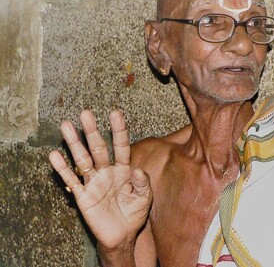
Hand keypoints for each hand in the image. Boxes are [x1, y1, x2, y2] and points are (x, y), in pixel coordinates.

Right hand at [49, 110, 152, 252]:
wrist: (122, 236)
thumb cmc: (134, 214)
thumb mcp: (144, 198)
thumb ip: (143, 183)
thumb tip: (137, 170)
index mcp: (123, 170)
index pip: (121, 146)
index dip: (119, 130)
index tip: (115, 113)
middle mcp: (106, 172)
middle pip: (98, 148)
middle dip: (92, 131)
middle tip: (86, 113)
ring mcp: (93, 182)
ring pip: (82, 159)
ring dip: (74, 143)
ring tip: (66, 125)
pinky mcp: (82, 196)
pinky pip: (71, 180)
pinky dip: (62, 169)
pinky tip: (54, 155)